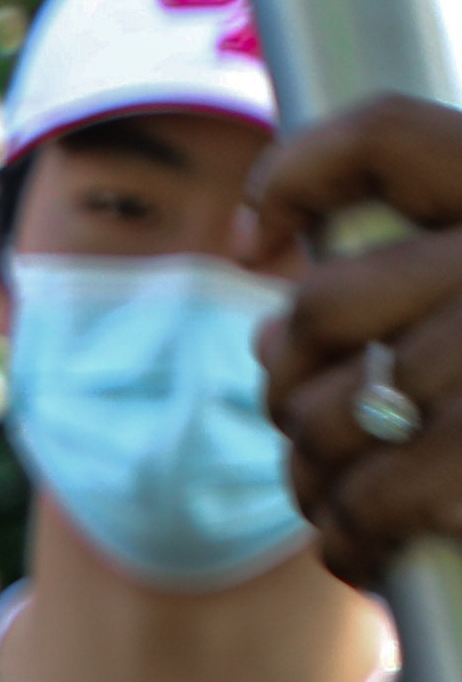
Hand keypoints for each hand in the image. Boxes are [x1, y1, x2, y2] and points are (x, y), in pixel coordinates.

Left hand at [248, 92, 461, 575]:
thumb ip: (425, 260)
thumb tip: (261, 274)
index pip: (388, 137)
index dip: (299, 173)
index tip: (256, 241)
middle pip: (320, 307)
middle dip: (289, 379)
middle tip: (312, 415)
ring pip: (323, 418)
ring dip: (314, 471)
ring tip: (341, 491)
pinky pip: (366, 502)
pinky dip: (349, 538)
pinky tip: (367, 544)